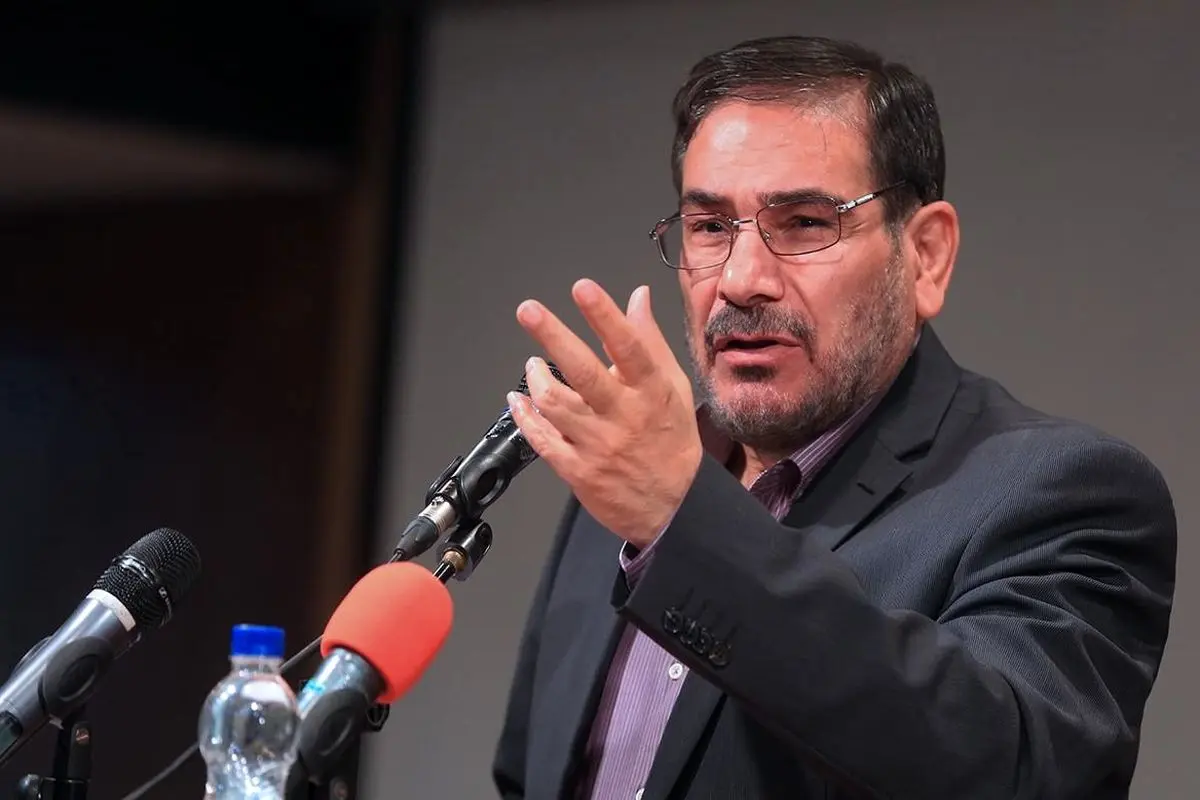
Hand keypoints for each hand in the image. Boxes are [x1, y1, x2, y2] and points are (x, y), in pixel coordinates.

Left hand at [508, 278, 702, 548]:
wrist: (671, 507)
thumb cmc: (671, 440)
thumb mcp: (673, 388)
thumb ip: (651, 341)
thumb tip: (637, 296)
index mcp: (651, 392)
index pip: (628, 348)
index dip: (604, 316)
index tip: (583, 288)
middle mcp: (624, 416)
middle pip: (583, 372)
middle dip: (553, 336)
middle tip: (529, 310)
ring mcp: (598, 445)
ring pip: (556, 404)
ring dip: (536, 378)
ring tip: (532, 364)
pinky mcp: (578, 470)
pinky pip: (542, 439)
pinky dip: (525, 416)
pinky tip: (519, 400)